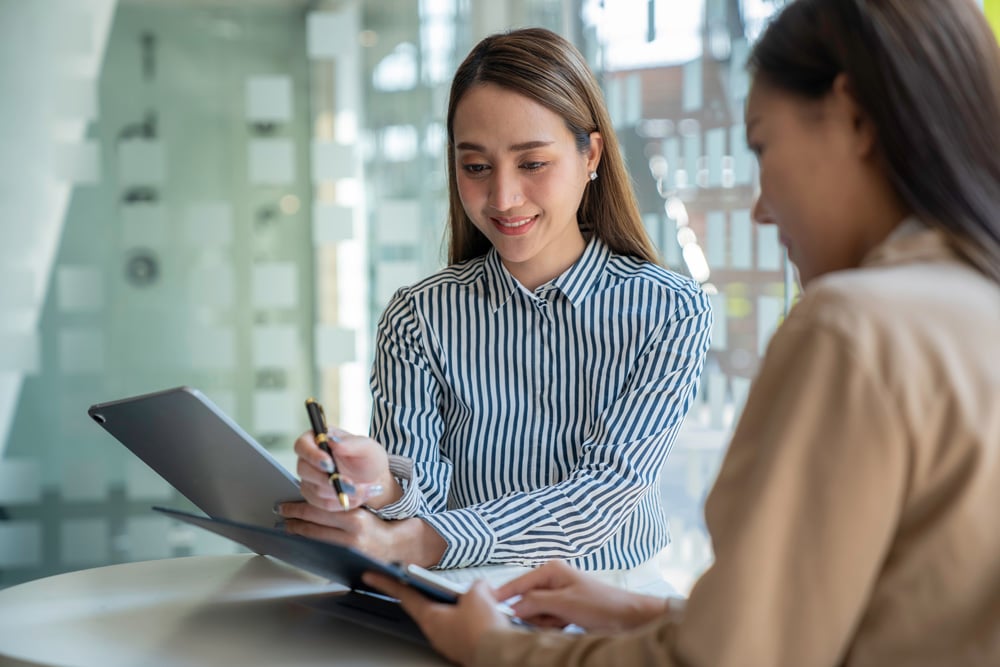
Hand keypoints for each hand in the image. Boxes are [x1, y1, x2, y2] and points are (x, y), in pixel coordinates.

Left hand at [279, 501, 400, 560]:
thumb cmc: (376, 525)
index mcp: (355, 518)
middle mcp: (351, 536)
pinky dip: (308, 547)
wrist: (394, 546)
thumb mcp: (362, 509)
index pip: (319, 510)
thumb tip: (313, 498)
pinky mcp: (346, 563)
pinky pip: (321, 554)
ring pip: (314, 542)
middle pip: (313, 527)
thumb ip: (341, 505)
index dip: (297, 508)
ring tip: (286, 528)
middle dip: (292, 522)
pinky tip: (300, 543)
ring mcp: (348, 552)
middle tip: (280, 516)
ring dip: (297, 534)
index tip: (284, 506)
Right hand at [292, 428, 401, 510]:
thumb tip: (332, 441)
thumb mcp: (366, 447)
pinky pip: (323, 504)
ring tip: (363, 489)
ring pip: (315, 490)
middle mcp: (309, 459)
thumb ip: (350, 443)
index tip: (330, 465)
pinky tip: (357, 497)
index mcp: (318, 439)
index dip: (313, 456)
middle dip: (329, 480)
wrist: (374, 478)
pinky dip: (342, 503)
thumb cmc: (368, 458)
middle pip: (304, 470)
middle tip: (351, 484)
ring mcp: (309, 478)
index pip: (302, 445)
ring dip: (341, 492)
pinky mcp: (314, 496)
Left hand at [363, 573, 510, 665]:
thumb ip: (474, 585)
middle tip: (438, 584)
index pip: (404, 595)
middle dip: (434, 593)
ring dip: (456, 606)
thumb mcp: (477, 594)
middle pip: (427, 606)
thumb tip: (479, 586)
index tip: (371, 576)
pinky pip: (462, 628)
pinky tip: (484, 613)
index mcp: (430, 618)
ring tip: (476, 597)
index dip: (386, 582)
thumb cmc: (482, 629)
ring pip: (448, 617)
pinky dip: (469, 618)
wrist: (500, 653)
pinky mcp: (463, 648)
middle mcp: (436, 633)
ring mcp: (449, 642)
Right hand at [496, 560, 666, 631]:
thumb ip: (535, 603)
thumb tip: (511, 607)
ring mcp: (559, 594)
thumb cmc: (601, 605)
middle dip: (533, 614)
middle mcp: (553, 579)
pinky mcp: (565, 608)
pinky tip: (566, 626)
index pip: (518, 583)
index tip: (487, 607)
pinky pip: (547, 619)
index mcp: (551, 570)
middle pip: (525, 600)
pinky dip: (553, 626)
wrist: (629, 617)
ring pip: (536, 612)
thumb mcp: (564, 604)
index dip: (503, 596)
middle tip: (550, 620)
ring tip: (562, 623)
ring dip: (545, 622)